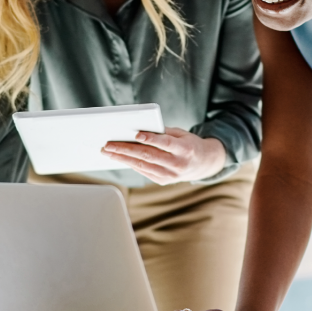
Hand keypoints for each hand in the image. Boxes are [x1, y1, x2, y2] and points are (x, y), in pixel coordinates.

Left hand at [101, 127, 225, 184]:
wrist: (203, 163)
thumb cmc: (188, 144)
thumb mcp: (181, 134)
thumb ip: (162, 132)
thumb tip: (138, 129)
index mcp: (185, 149)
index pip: (165, 143)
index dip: (151, 139)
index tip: (136, 134)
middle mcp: (178, 164)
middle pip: (148, 156)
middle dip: (126, 149)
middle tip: (108, 144)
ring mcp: (170, 175)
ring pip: (142, 166)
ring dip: (122, 158)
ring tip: (108, 151)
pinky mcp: (163, 181)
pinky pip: (143, 171)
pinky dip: (130, 163)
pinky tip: (119, 157)